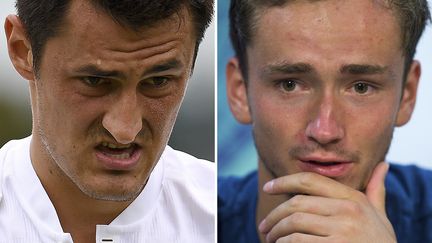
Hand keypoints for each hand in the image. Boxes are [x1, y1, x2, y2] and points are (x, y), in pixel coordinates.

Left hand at [258, 162, 395, 242]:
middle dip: (274, 215)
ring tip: (270, 239)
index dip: (284, 181)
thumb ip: (375, 190)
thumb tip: (383, 165)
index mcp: (353, 198)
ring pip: (294, 223)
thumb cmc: (379, 242)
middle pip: (297, 204)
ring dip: (276, 232)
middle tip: (264, 226)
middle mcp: (348, 210)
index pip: (310, 180)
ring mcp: (343, 230)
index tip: (267, 187)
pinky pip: (298, 241)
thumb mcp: (379, 215)